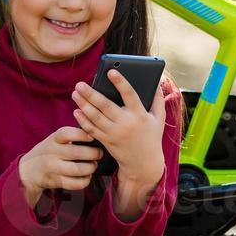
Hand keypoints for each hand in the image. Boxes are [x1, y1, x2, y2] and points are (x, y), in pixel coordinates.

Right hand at [17, 126, 101, 207]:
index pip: (66, 133)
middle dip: (94, 154)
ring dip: (91, 168)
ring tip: (93, 166)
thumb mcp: (54, 141)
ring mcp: (53, 168)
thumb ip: (70, 136)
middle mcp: (52, 153)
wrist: (28, 171)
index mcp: (53, 140)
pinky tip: (87, 177)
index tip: (92, 137)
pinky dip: (85, 181)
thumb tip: (94, 132)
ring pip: (78, 169)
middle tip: (99, 154)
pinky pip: (75, 183)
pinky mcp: (56, 181)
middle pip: (77, 153)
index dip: (81, 134)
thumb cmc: (48, 152)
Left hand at [71, 71, 166, 187]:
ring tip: (75, 93)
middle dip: (91, 94)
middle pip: (105, 106)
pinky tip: (76, 111)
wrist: (143, 164)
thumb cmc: (152, 137)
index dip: (120, 83)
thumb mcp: (159, 118)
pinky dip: (82, 120)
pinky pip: (92, 130)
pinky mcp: (106, 141)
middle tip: (80, 84)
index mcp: (140, 115)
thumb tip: (158, 82)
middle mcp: (126, 124)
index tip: (110, 71)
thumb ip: (158, 100)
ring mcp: (114, 133)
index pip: (130, 95)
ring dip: (83, 104)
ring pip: (95, 117)